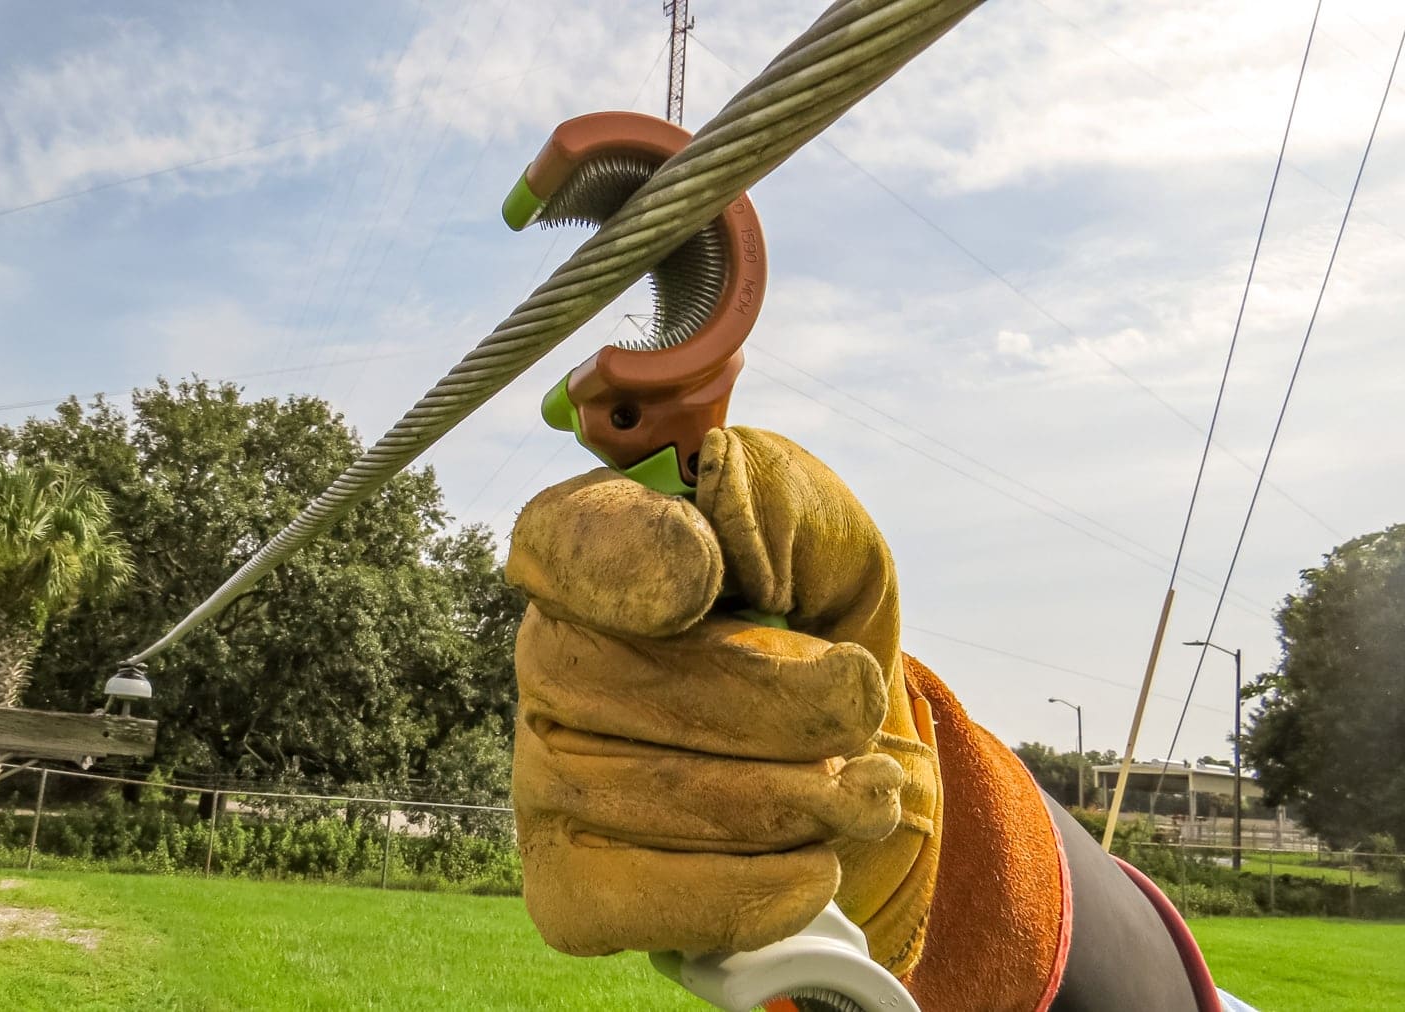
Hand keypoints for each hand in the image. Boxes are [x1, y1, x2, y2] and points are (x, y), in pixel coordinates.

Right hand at [507, 427, 938, 966]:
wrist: (842, 747)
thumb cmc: (812, 614)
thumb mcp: (819, 530)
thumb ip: (772, 498)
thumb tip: (718, 504)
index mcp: (591, 545)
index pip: (564, 539)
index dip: (625, 559)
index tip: (705, 574)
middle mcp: (544, 656)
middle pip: (620, 685)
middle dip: (773, 711)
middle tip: (863, 714)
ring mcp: (541, 774)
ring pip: (648, 798)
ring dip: (788, 803)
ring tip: (863, 793)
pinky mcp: (568, 879)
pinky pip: (640, 899)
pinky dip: (748, 892)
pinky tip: (813, 867)